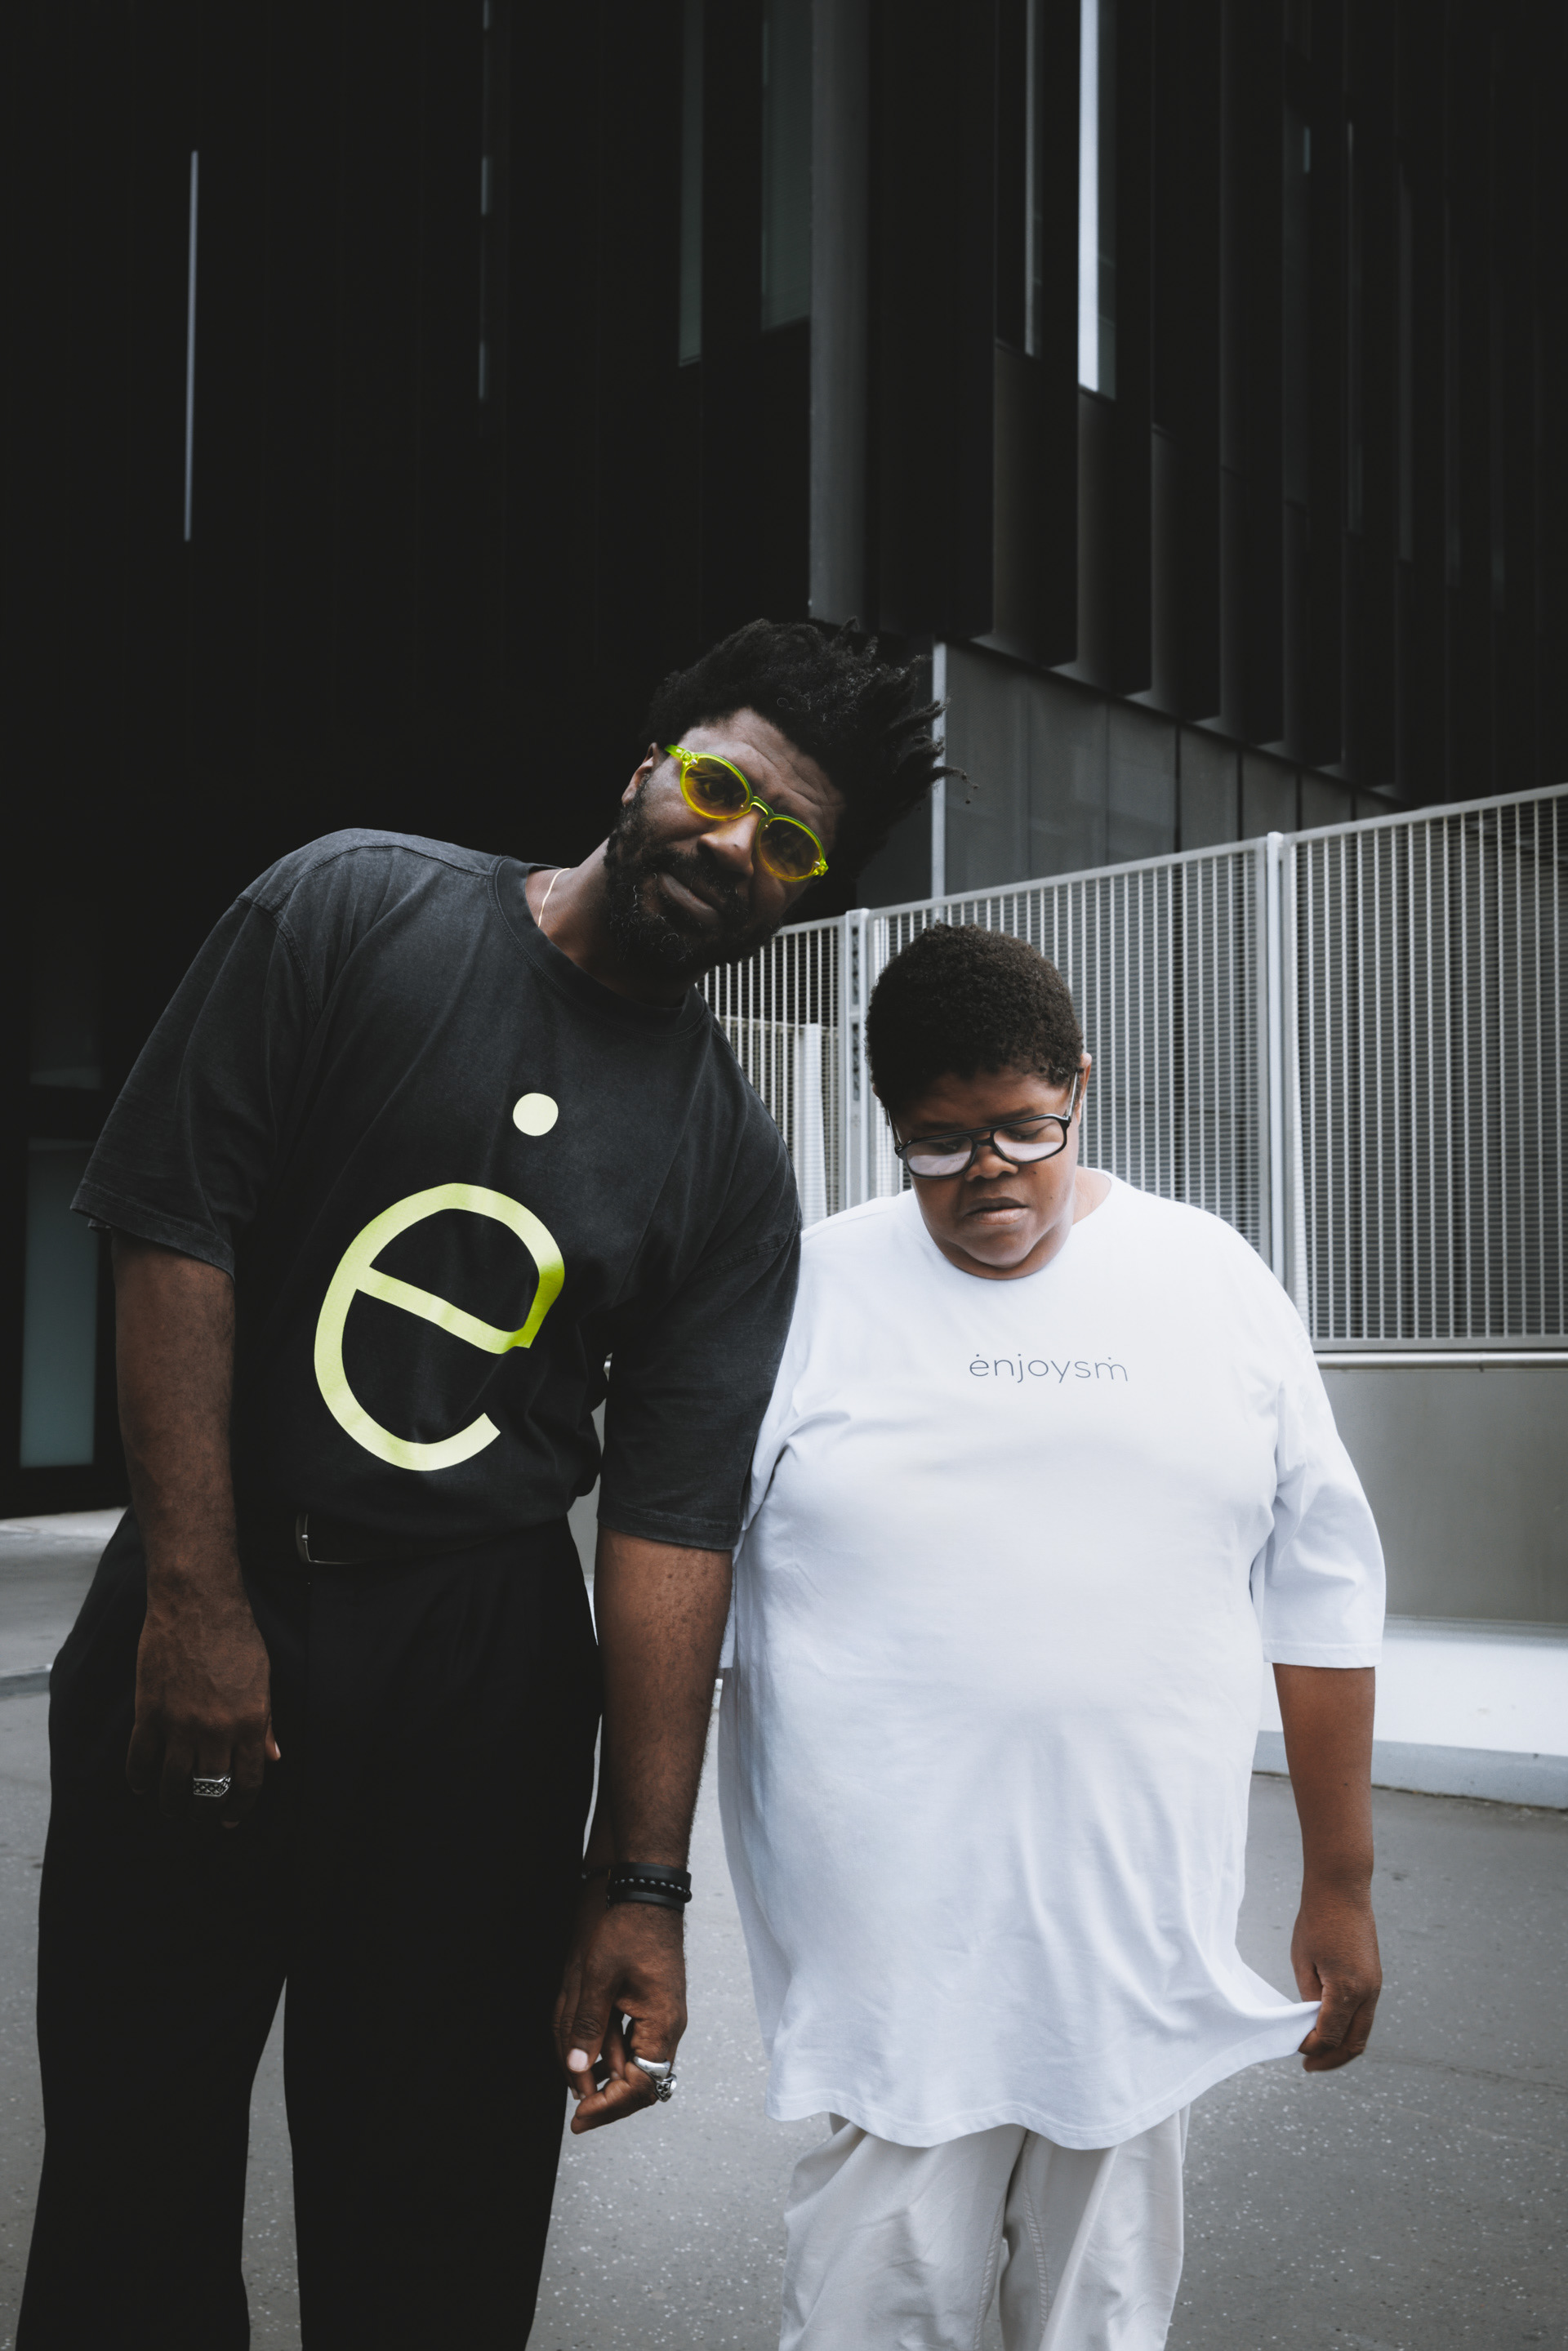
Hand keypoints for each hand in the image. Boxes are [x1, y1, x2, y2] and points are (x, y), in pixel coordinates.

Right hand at [125, 1566, 278, 1827]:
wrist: (197, 1604)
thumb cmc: (237, 1637)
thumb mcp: (263, 1679)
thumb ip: (267, 1722)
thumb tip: (274, 1757)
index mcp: (250, 1722)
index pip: (247, 1781)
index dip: (240, 1806)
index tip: (233, 1820)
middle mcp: (215, 1731)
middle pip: (210, 1790)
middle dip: (207, 1813)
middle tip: (201, 1821)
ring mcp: (179, 1724)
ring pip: (174, 1782)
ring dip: (173, 1803)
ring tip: (173, 1810)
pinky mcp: (149, 1712)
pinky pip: (141, 1758)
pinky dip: (139, 1777)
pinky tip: (142, 1786)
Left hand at [553, 1894, 686, 2133]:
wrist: (648, 1892)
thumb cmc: (628, 1929)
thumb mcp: (599, 1978)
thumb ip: (588, 2026)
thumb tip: (577, 2070)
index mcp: (661, 2024)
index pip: (639, 2087)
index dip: (608, 2107)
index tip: (580, 2117)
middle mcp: (667, 2026)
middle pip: (643, 2084)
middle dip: (609, 2101)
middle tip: (579, 2116)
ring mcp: (663, 2016)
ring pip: (638, 2066)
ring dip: (610, 2080)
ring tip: (579, 2089)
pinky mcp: (655, 2006)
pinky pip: (636, 2044)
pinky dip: (614, 2057)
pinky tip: (591, 2057)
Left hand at [1291, 1880, 1380, 2070]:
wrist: (1342, 1888)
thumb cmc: (1317, 1920)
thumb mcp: (1303, 1960)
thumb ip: (1309, 1996)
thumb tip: (1311, 2021)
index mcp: (1347, 1990)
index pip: (1329, 2035)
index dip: (1310, 2048)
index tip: (1294, 2049)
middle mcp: (1367, 1993)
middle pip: (1354, 2043)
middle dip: (1331, 2059)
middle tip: (1310, 2066)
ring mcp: (1375, 1986)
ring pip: (1363, 2031)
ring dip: (1343, 2046)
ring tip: (1319, 2053)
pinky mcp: (1375, 1978)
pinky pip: (1365, 2015)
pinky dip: (1350, 2028)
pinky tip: (1331, 2028)